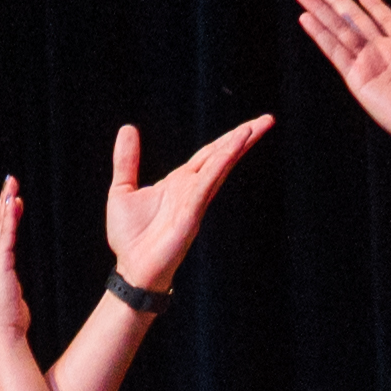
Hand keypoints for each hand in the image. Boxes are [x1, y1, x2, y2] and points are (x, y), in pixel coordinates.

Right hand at [0, 175, 39, 355]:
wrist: (3, 331)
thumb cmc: (9, 317)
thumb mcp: (9, 292)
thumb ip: (9, 279)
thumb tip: (11, 277)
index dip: (3, 213)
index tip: (10, 198)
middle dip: (3, 200)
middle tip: (10, 181)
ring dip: (6, 202)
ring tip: (11, 185)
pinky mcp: (1, 263)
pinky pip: (7, 234)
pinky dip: (10, 217)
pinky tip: (14, 203)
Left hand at [99, 113, 272, 295]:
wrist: (132, 270)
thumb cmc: (130, 238)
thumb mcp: (122, 189)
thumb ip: (127, 160)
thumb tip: (128, 128)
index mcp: (179, 182)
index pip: (209, 154)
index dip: (228, 138)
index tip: (249, 126)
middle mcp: (191, 189)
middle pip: (221, 155)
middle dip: (244, 137)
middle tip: (267, 120)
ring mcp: (194, 200)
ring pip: (219, 166)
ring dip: (236, 146)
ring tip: (255, 127)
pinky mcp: (191, 213)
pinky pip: (207, 182)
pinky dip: (220, 164)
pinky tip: (232, 148)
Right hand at [290, 0, 390, 148]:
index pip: (384, 20)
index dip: (374, 7)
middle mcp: (384, 53)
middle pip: (354, 22)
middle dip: (337, 4)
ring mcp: (367, 64)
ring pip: (339, 32)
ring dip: (321, 13)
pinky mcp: (355, 78)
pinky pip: (334, 51)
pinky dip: (319, 35)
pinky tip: (306, 19)